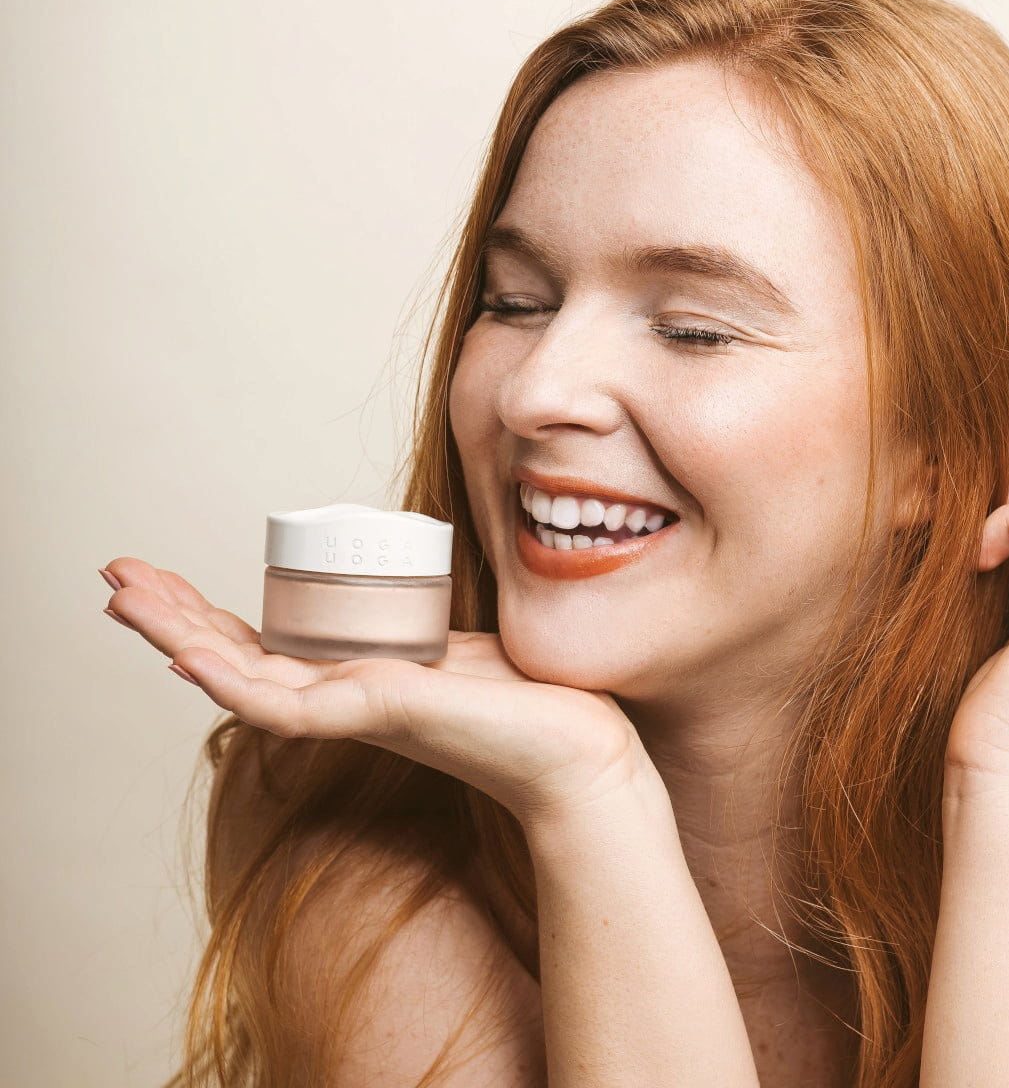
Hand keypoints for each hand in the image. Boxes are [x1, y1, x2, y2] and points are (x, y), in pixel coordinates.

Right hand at [98, 557, 662, 828]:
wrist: (578, 748)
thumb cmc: (526, 699)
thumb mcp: (458, 643)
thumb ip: (424, 628)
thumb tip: (416, 589)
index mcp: (355, 682)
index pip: (263, 646)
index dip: (207, 615)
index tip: (160, 579)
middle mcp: (342, 701)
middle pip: (237, 658)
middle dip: (172, 617)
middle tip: (114, 577)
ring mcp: (353, 715)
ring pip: (243, 679)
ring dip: (177, 637)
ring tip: (122, 598)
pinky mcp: (377, 717)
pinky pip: (287, 703)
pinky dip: (233, 678)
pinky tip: (185, 654)